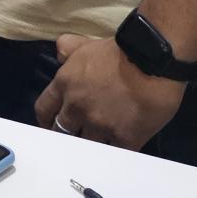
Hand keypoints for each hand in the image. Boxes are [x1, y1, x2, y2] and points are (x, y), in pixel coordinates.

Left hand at [35, 35, 186, 148]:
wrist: (152, 60)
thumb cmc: (119, 51)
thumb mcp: (85, 45)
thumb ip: (67, 49)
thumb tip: (59, 55)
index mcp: (64, 84)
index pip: (44, 110)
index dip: (47, 119)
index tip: (52, 124)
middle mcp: (77, 108)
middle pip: (62, 131)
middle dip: (67, 134)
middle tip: (76, 135)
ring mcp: (100, 125)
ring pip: (86, 145)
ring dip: (92, 143)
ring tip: (99, 142)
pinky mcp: (124, 138)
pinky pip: (114, 152)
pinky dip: (115, 151)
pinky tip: (118, 148)